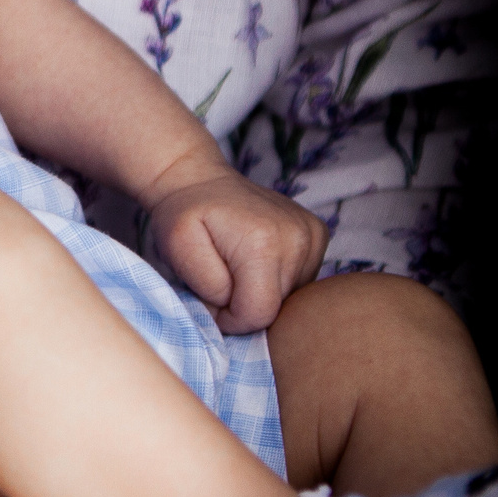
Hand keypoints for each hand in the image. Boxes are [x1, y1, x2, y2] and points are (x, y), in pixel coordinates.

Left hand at [144, 159, 326, 332]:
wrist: (198, 179)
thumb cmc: (182, 215)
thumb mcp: (178, 250)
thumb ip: (209, 288)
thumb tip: (237, 310)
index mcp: (264, 243)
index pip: (258, 315)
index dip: (230, 318)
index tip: (211, 297)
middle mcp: (299, 238)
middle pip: (276, 308)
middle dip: (243, 303)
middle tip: (221, 275)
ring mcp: (314, 234)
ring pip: (289, 297)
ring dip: (260, 291)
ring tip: (237, 263)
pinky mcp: (319, 235)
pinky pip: (300, 281)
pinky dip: (274, 279)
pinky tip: (255, 257)